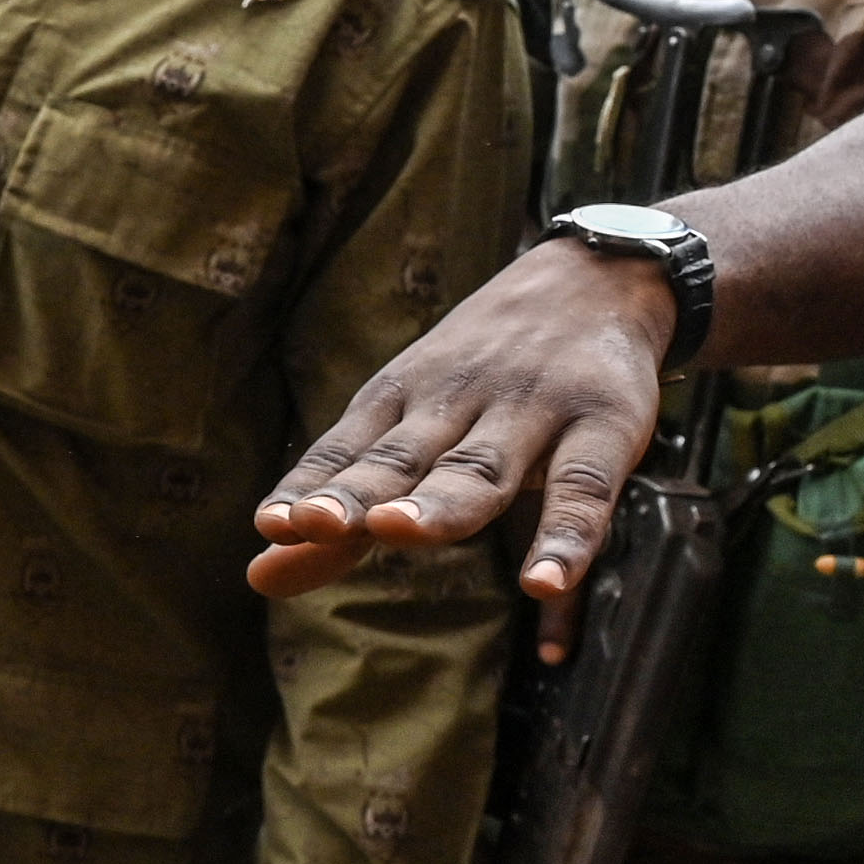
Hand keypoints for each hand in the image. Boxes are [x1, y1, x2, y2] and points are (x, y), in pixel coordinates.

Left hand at [247, 236, 676, 652]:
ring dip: (442, 502)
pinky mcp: (604, 425)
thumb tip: (259, 576)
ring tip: (402, 532)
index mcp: (403, 400)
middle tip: (317, 524)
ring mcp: (532, 411)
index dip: (310, 487)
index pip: (347, 450)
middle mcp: (459, 401)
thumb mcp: (409, 424)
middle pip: (403, 457)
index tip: (271, 523)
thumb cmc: (483, 374)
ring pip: (481, 465)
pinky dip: (565, 537)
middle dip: (359, 492)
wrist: (594, 280)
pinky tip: (544, 583)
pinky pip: (582, 488)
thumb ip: (347, 509)